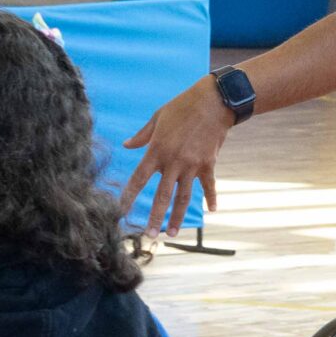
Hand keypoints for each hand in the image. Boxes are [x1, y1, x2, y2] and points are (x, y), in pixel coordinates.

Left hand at [118, 77, 233, 234]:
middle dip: (155, 217)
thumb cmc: (183, 106)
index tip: (121, 211)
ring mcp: (192, 165)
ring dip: (177, 217)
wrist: (215, 101)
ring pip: (183, 197)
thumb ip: (142, 136)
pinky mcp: (208, 164)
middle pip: (162, 196)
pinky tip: (211, 210)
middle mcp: (174, 161)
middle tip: (149, 235)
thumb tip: (127, 145)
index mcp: (157, 150)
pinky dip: (211, 198)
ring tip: (172, 233)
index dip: (129, 196)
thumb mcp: (158, 117)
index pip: (139, 178)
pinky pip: (209, 185)